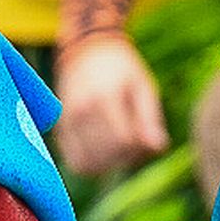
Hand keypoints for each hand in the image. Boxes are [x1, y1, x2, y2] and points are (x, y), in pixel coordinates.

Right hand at [57, 33, 167, 176]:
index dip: (140, 147)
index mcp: (104, 97)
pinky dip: (93, 165)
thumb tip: (158, 149)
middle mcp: (81, 112)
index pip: (124, 142)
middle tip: (135, 143)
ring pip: (91, 164)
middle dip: (127, 157)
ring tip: (119, 148)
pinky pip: (76, 164)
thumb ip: (150, 119)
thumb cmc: (122, 71)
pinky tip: (103, 153)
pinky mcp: (60, 133)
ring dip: (110, 164)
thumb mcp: (143, 87)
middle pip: (108, 155)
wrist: (86, 54)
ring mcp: (67, 124)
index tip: (146, 138)